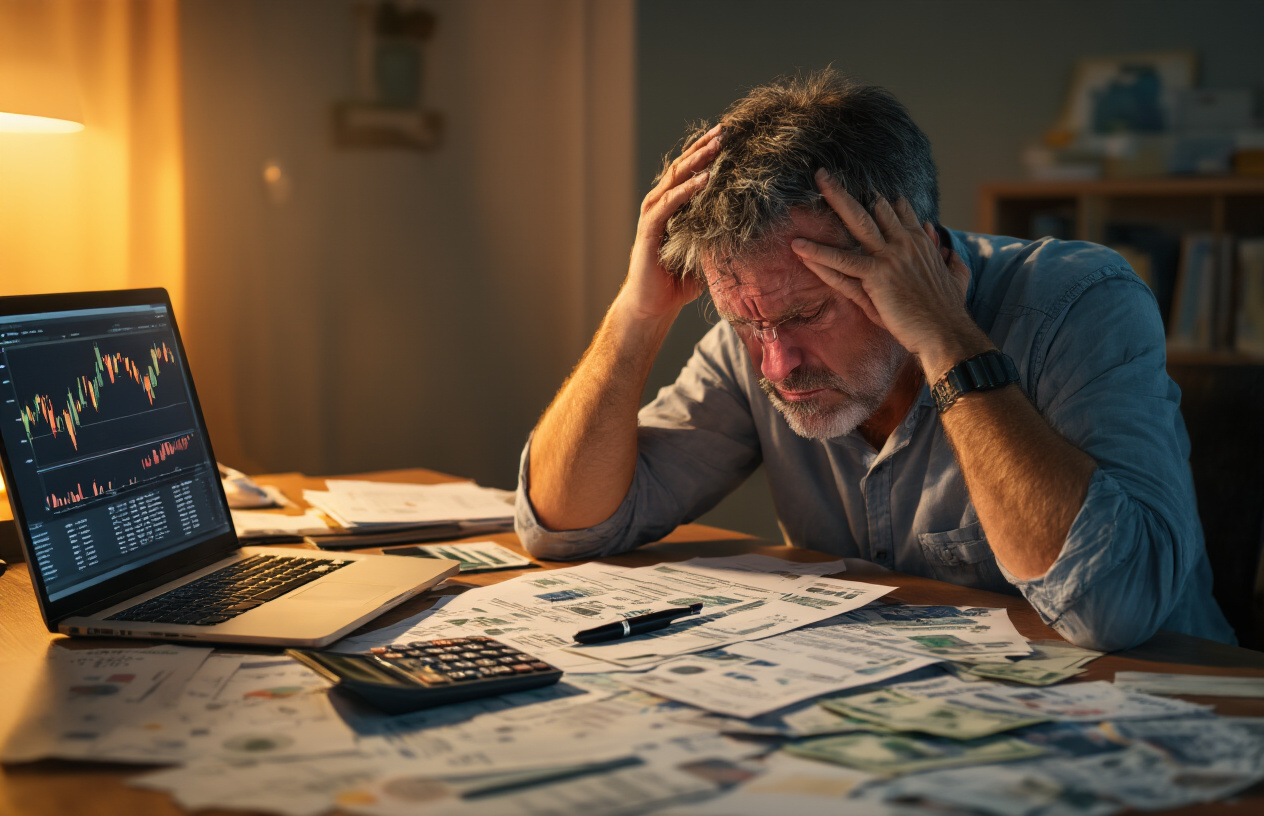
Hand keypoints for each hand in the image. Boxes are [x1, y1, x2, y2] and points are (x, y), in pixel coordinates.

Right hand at [619, 124, 721, 320]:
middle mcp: (659, 206)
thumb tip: (750, 228)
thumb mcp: (705, 252)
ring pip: (674, 180)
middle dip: (703, 148)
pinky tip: (703, 179)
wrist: (651, 306)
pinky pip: (669, 204)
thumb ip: (718, 235)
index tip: (727, 137)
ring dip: (695, 161)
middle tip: (724, 130)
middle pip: (681, 168)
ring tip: (716, 146)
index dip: (705, 154)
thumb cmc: (677, 283)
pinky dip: (686, 190)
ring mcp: (652, 216)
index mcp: (672, 208)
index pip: (689, 173)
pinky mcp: (649, 231)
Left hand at [791, 169, 982, 380]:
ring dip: (835, 201)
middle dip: (847, 192)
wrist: (946, 333)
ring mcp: (889, 258)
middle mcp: (904, 243)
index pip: (899, 211)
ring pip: (857, 223)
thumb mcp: (956, 278)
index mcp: (920, 243)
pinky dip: (820, 254)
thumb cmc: (949, 311)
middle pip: (874, 208)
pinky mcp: (876, 277)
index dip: (881, 201)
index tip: (865, 190)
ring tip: (814, 184)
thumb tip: (946, 245)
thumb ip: (950, 259)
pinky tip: (799, 246)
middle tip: (823, 175)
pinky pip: (842, 263)